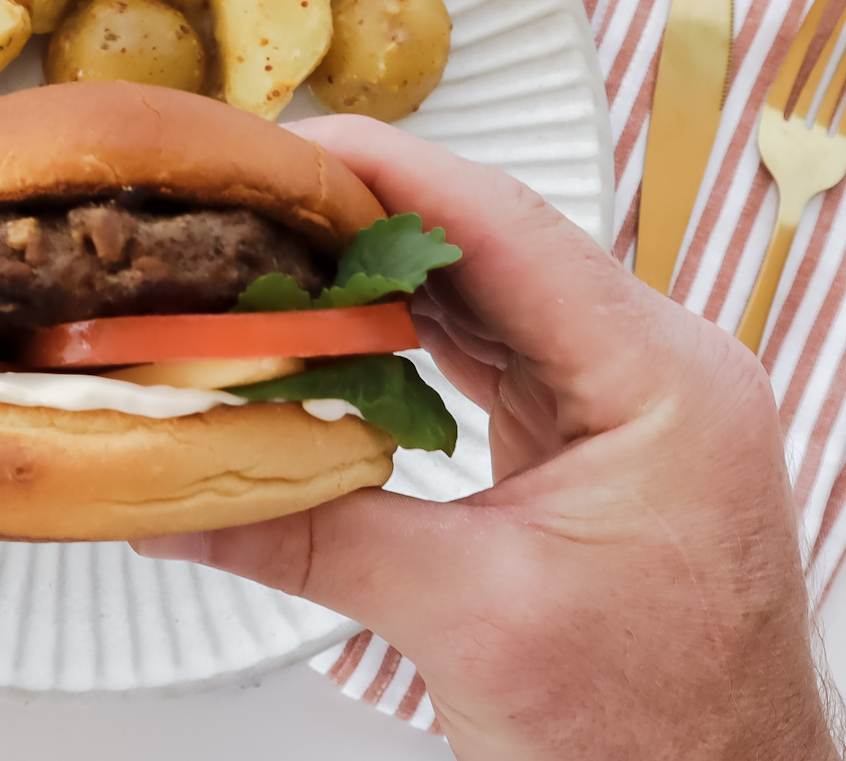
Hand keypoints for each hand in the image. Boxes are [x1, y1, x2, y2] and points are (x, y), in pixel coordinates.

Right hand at [135, 117, 845, 760]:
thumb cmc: (658, 735)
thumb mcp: (468, 620)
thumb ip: (313, 538)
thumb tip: (179, 497)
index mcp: (666, 384)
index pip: (510, 232)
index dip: (393, 174)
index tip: (294, 144)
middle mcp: (664, 374)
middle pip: (498, 253)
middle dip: (371, 222)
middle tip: (254, 198)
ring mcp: (635, 410)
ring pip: (493, 303)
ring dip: (386, 282)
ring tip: (276, 254)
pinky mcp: (598, 448)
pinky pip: (496, 361)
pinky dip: (412, 344)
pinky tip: (340, 335)